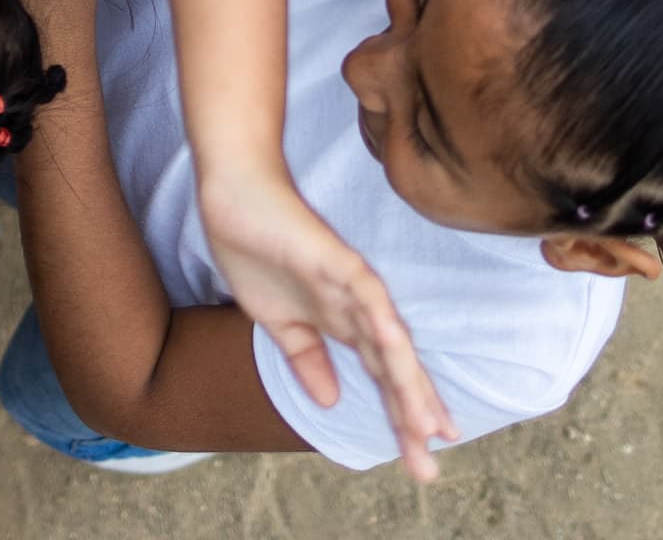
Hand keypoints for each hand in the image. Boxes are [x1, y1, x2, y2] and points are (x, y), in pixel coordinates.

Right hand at [195, 166, 455, 480]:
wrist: (233, 193)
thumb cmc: (254, 248)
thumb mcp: (275, 320)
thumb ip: (306, 358)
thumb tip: (330, 400)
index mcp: (342, 324)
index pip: (379, 378)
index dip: (400, 416)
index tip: (422, 457)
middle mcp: (357, 309)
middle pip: (393, 370)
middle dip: (412, 417)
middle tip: (429, 469)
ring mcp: (350, 284)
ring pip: (388, 342)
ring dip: (408, 385)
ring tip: (426, 427)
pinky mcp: (336, 259)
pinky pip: (366, 295)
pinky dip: (382, 325)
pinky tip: (395, 351)